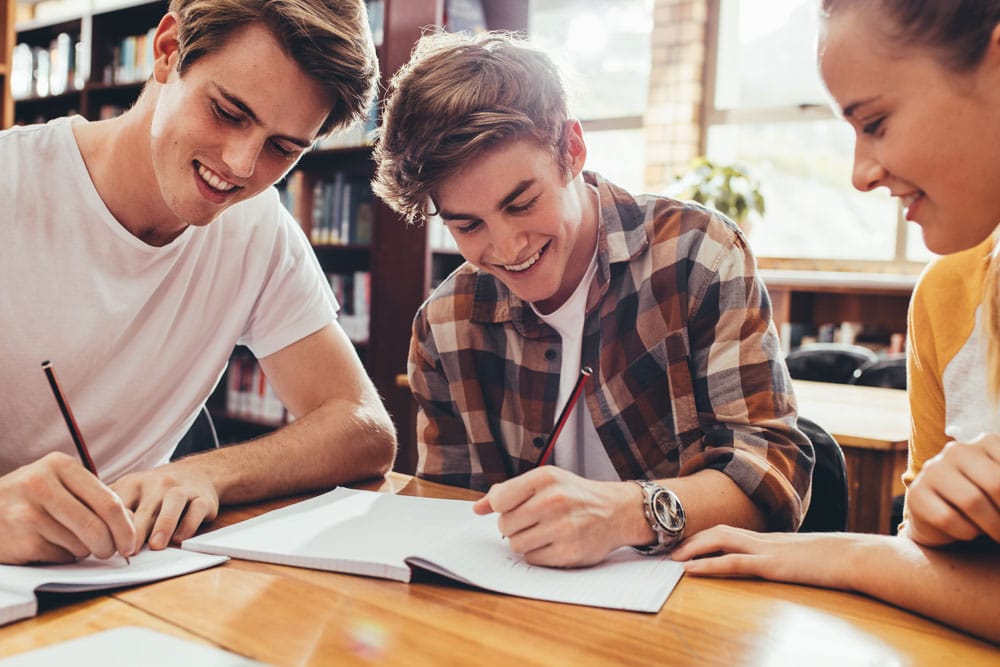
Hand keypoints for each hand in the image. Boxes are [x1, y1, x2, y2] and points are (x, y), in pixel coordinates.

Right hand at [0, 452, 135, 563]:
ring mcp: (27, 512)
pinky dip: (64, 557)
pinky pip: (60, 556)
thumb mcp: (58, 484)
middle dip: (111, 545)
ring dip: (85, 551)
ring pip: (80, 544)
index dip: (126, 527)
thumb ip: (93, 497)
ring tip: (73, 543)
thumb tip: (131, 522)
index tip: (130, 542)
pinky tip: (51, 547)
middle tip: (112, 552)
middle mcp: (42, 484)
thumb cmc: (28, 499)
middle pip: (97, 525)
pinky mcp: (20, 540)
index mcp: (60, 465)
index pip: (109, 500)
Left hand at [111, 460, 218, 549]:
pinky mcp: (203, 498)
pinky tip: (180, 539)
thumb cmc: (156, 492)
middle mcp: (157, 483)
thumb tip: (91, 542)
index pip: (119, 505)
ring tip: (156, 546)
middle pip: (145, 508)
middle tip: (128, 553)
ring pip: (173, 503)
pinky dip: (189, 524)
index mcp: (133, 483)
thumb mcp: (130, 493)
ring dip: (164, 525)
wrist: (198, 473)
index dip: (111, 526)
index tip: (107, 547)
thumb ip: (113, 513)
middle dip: (136, 531)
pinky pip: (197, 509)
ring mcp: (182, 488)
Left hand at [472, 467, 639, 566]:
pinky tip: (553, 542)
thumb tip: (477, 508)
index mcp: (545, 478)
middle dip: (513, 526)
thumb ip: (509, 492)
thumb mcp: (545, 482)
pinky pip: (532, 559)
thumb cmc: (575, 495)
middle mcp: (554, 500)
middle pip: (505, 525)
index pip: (500, 499)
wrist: (617, 511)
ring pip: (516, 545)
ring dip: (524, 541)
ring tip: (543, 532)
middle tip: (532, 521)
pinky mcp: (570, 552)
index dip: (501, 507)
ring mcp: (563, 528)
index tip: (513, 507)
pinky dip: (538, 554)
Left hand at [671, 525, 854, 588]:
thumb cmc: (836, 560)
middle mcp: (764, 539)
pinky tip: (690, 571)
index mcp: (770, 539)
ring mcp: (767, 549)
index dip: (705, 536)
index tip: (685, 543)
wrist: (856, 557)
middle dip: (692, 539)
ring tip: (672, 559)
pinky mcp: (772, 564)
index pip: (730, 531)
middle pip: (718, 530)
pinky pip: (733, 562)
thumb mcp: (806, 559)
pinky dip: (708, 564)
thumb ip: (789, 560)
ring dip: (693, 548)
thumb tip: (780, 566)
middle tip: (669, 549)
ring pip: (720, 540)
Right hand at [904, 434, 999, 545]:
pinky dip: (966, 532)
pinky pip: (947, 518)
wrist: (942, 517)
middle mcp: (956, 451)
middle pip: (994, 483)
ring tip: (995, 533)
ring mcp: (932, 470)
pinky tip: (968, 531)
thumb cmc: (985, 501)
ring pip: (972, 502)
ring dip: (991, 527)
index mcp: (985, 442)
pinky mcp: (916, 494)